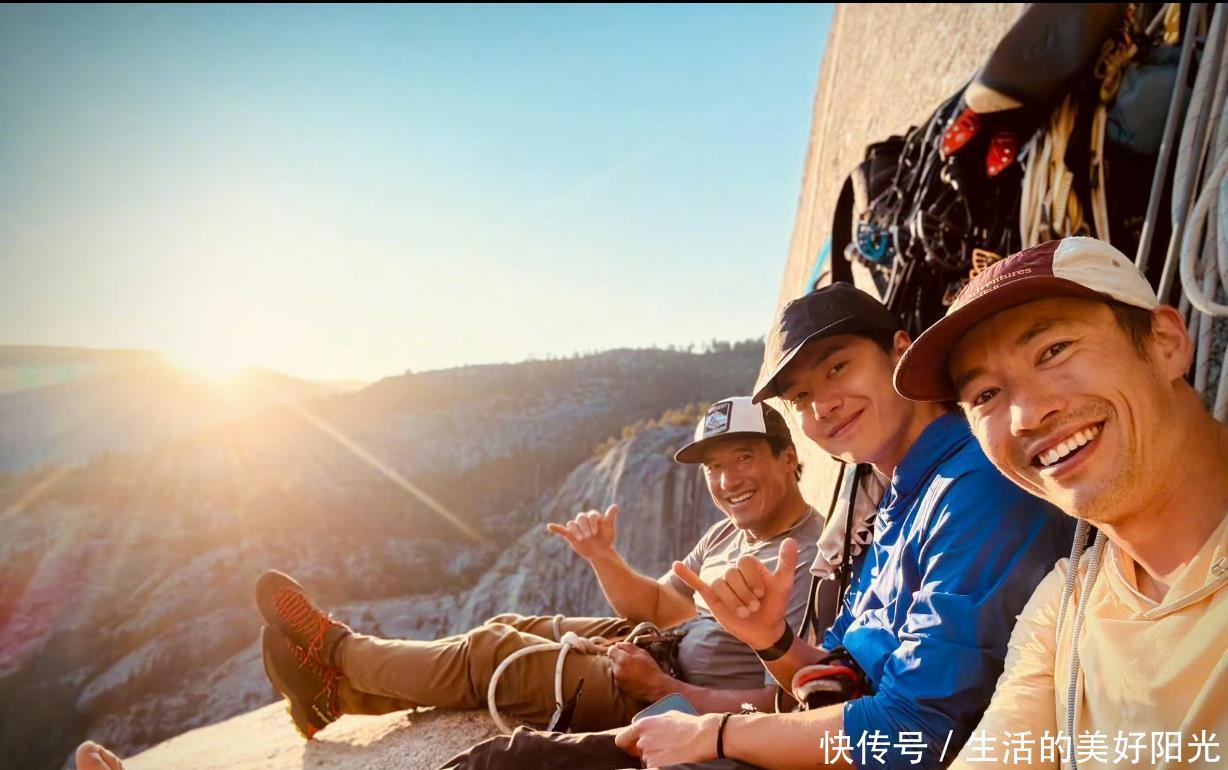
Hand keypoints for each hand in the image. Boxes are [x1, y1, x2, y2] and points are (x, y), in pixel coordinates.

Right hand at [546, 504, 618, 561]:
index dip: (592, 523)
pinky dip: (556, 528)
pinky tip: (549, 526)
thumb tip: (615, 506)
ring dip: (576, 531)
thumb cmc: (605, 538)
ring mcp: (576, 527)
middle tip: (589, 536)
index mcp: (592, 516)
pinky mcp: (570, 535)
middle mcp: (583, 520)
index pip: (590, 515)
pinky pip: (561, 529)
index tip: (596, 532)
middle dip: (584, 527)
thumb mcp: (609, 528)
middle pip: (580, 518)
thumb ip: (610, 516)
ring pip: (571, 524)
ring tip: (581, 539)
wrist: (600, 552)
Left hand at [609, 641, 671, 702]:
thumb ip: (628, 646)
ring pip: (615, 670)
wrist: (656, 689)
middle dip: (618, 658)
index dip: (617, 649)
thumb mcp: (642, 653)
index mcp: (622, 660)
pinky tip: (632, 678)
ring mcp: (617, 680)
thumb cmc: (651, 670)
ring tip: (632, 670)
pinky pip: (617, 678)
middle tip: (630, 661)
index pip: (611, 650)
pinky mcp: (620, 688)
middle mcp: (617, 671)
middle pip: (612, 660)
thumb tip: (618, 644)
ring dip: (620, 668)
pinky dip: (622, 677)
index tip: (623, 651)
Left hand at [615, 712, 720, 765]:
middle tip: (665, 748)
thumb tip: (646, 728)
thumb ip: (652, 722)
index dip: (627, 744)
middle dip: (649, 751)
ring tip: (673, 752)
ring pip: (648, 761)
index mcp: (642, 725)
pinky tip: (674, 759)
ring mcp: (649, 756)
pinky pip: (655, 768)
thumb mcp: (667, 715)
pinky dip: (662, 766)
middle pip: (638, 752)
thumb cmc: (689, 725)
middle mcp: (642, 741)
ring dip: (657, 759)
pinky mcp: (656, 767)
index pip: (621, 740)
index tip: (633, 747)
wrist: (705, 737)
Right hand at [672, 537, 797, 649]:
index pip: (744, 562)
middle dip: (744, 594)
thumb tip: (791, 540)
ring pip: (719, 584)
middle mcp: (733, 572)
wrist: (764, 629)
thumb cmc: (774, 606)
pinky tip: (676, 565)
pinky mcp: (712, 597)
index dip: (752, 579)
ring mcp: (721, 584)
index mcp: (749, 566)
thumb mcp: (783, 584)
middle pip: (731, 574)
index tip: (762, 593)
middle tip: (753, 607)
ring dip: (732, 601)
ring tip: (743, 612)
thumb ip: (786, 562)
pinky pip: (697, 583)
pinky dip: (686, 575)